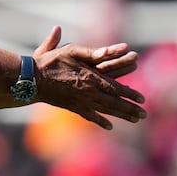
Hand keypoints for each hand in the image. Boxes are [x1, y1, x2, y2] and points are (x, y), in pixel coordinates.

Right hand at [32, 26, 146, 129]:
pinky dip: (101, 121)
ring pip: (106, 111)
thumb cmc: (50, 61)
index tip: (142, 99)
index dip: (129, 93)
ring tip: (135, 120)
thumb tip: (108, 49)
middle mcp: (89, 92)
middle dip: (130, 108)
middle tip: (144, 114)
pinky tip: (110, 126)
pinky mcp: (72, 107)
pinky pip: (90, 116)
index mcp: (90, 77)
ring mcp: (81, 102)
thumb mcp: (71, 51)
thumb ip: (90, 51)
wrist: (32, 79)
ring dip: (121, 116)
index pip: (115, 88)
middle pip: (114, 103)